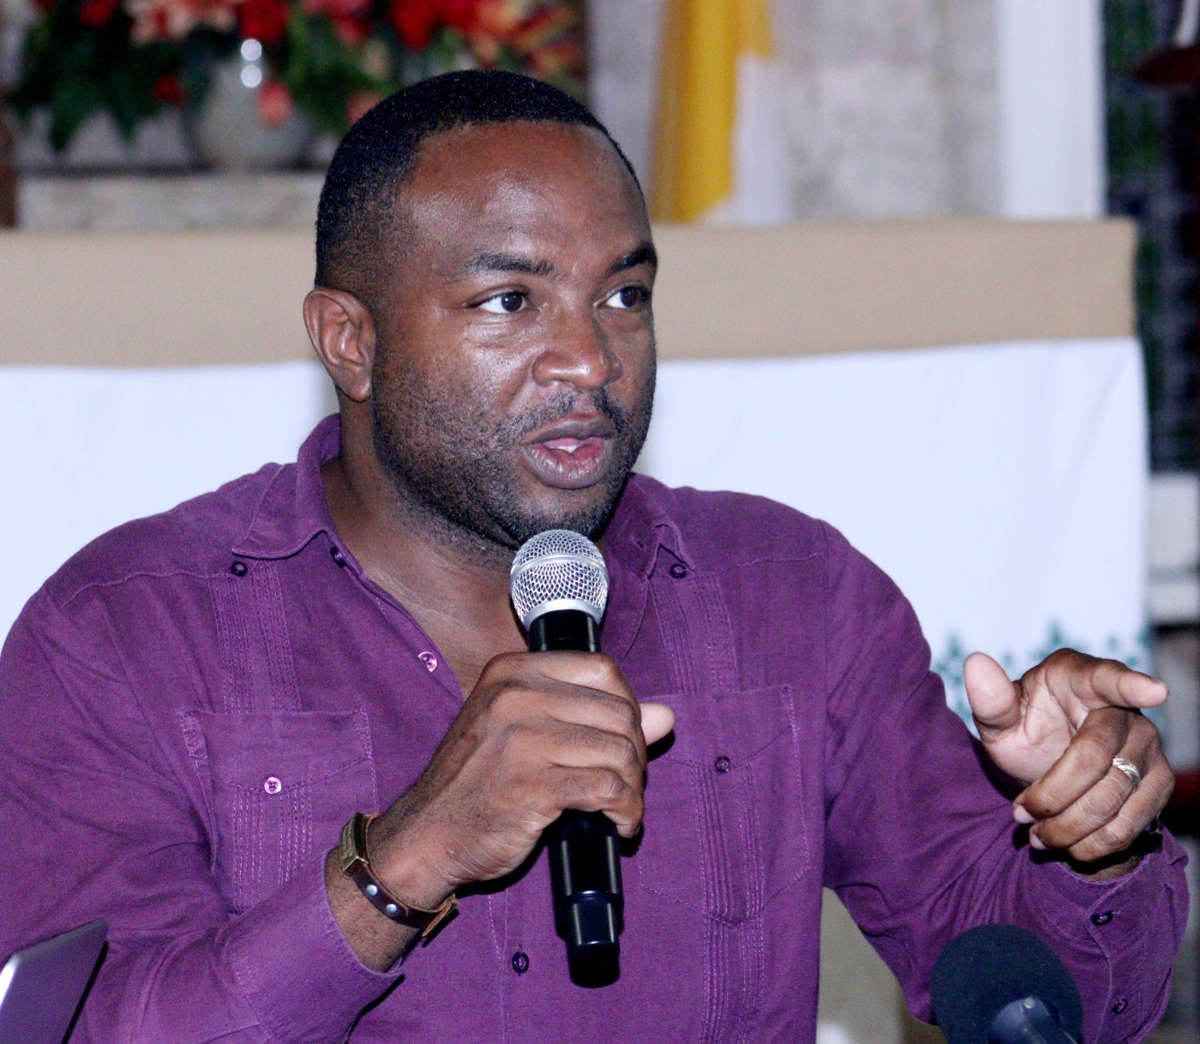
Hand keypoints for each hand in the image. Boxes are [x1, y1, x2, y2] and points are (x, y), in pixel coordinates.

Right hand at [369, 651, 674, 903]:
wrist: (425, 835)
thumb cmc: (478, 782)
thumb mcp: (526, 732)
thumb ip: (592, 718)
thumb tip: (667, 716)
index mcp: (513, 671)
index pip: (602, 670)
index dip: (628, 706)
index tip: (624, 739)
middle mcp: (515, 696)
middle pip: (618, 712)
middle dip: (636, 753)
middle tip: (625, 782)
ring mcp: (520, 739)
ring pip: (619, 751)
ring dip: (633, 787)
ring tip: (621, 807)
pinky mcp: (531, 786)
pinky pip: (608, 790)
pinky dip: (625, 811)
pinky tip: (617, 824)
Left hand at [965, 649, 1171, 866]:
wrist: (1050, 771)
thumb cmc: (1025, 734)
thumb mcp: (1000, 720)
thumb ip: (990, 699)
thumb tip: (975, 662)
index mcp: (1078, 677)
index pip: (1108, 678)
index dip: (1131, 685)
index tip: (1154, 692)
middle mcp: (1122, 708)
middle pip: (1094, 757)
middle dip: (1052, 794)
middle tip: (1019, 814)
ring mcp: (1146, 744)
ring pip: (1114, 795)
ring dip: (1070, 825)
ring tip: (1038, 834)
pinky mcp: (1158, 781)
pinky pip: (1132, 821)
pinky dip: (1094, 842)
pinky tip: (1068, 844)